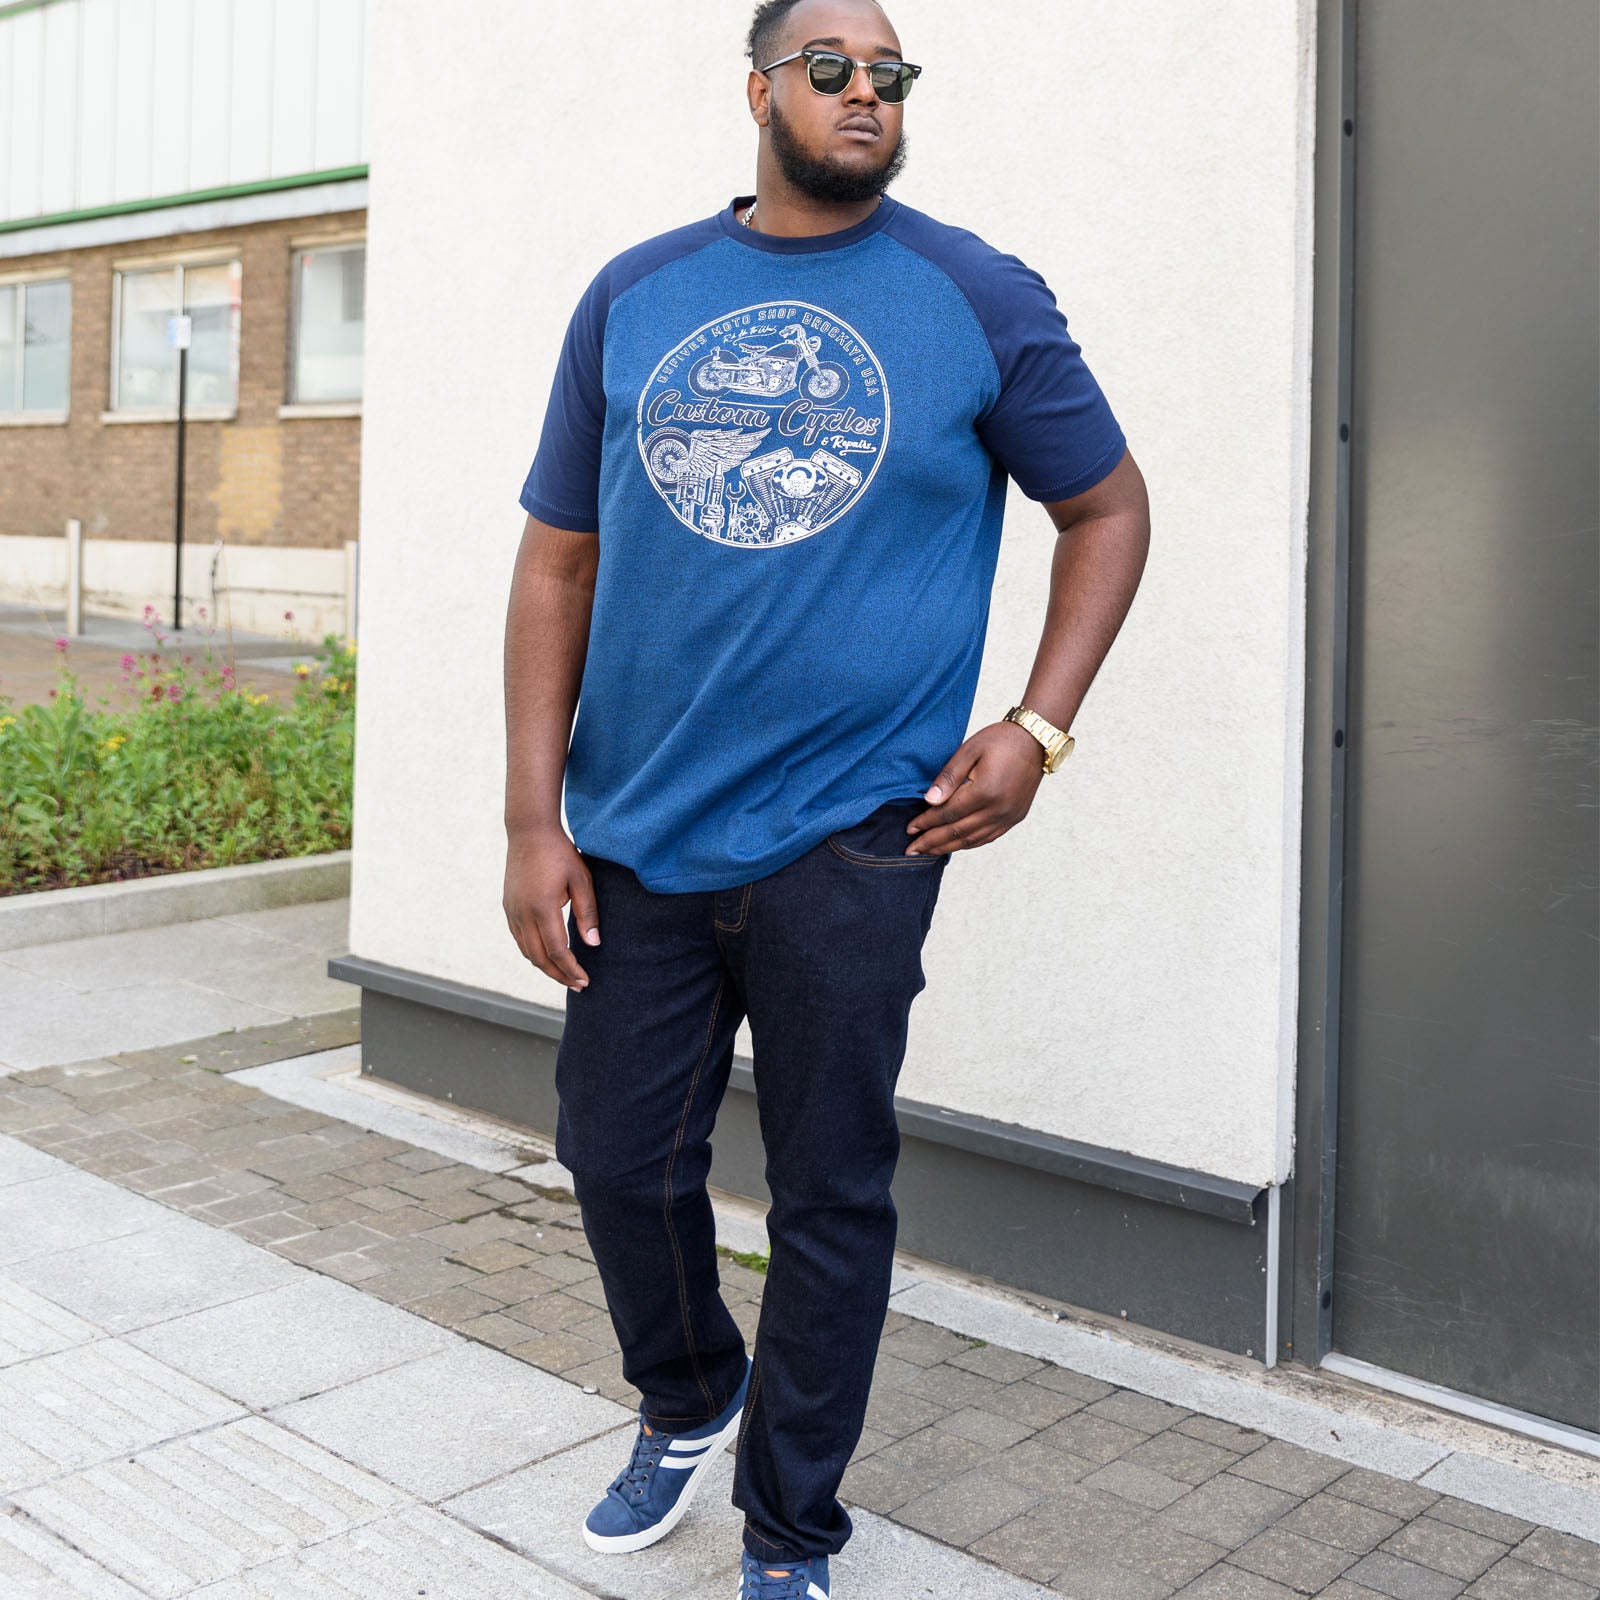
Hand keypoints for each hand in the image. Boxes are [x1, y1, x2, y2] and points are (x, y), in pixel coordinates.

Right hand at [503, 823, 599, 990]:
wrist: (529, 831)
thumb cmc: (560, 853)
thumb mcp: (582, 880)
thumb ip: (587, 913)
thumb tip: (593, 944)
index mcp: (542, 908)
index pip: (557, 951)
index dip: (571, 970)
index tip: (585, 981)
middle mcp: (522, 914)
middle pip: (539, 958)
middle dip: (559, 976)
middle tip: (578, 985)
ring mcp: (512, 911)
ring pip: (526, 951)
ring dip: (545, 967)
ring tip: (564, 975)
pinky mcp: (508, 907)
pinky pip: (519, 939)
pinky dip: (533, 953)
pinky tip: (547, 955)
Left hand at [904, 721, 1047, 855]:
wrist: (1036, 740)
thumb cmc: (1000, 740)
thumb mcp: (970, 750)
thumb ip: (949, 777)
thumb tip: (929, 801)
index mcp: (985, 791)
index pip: (948, 813)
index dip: (926, 822)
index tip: (910, 828)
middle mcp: (998, 809)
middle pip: (957, 832)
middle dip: (932, 842)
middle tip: (911, 850)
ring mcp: (1008, 816)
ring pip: (972, 840)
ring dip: (948, 848)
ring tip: (928, 852)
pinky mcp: (1015, 818)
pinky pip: (988, 837)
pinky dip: (968, 844)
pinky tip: (954, 846)